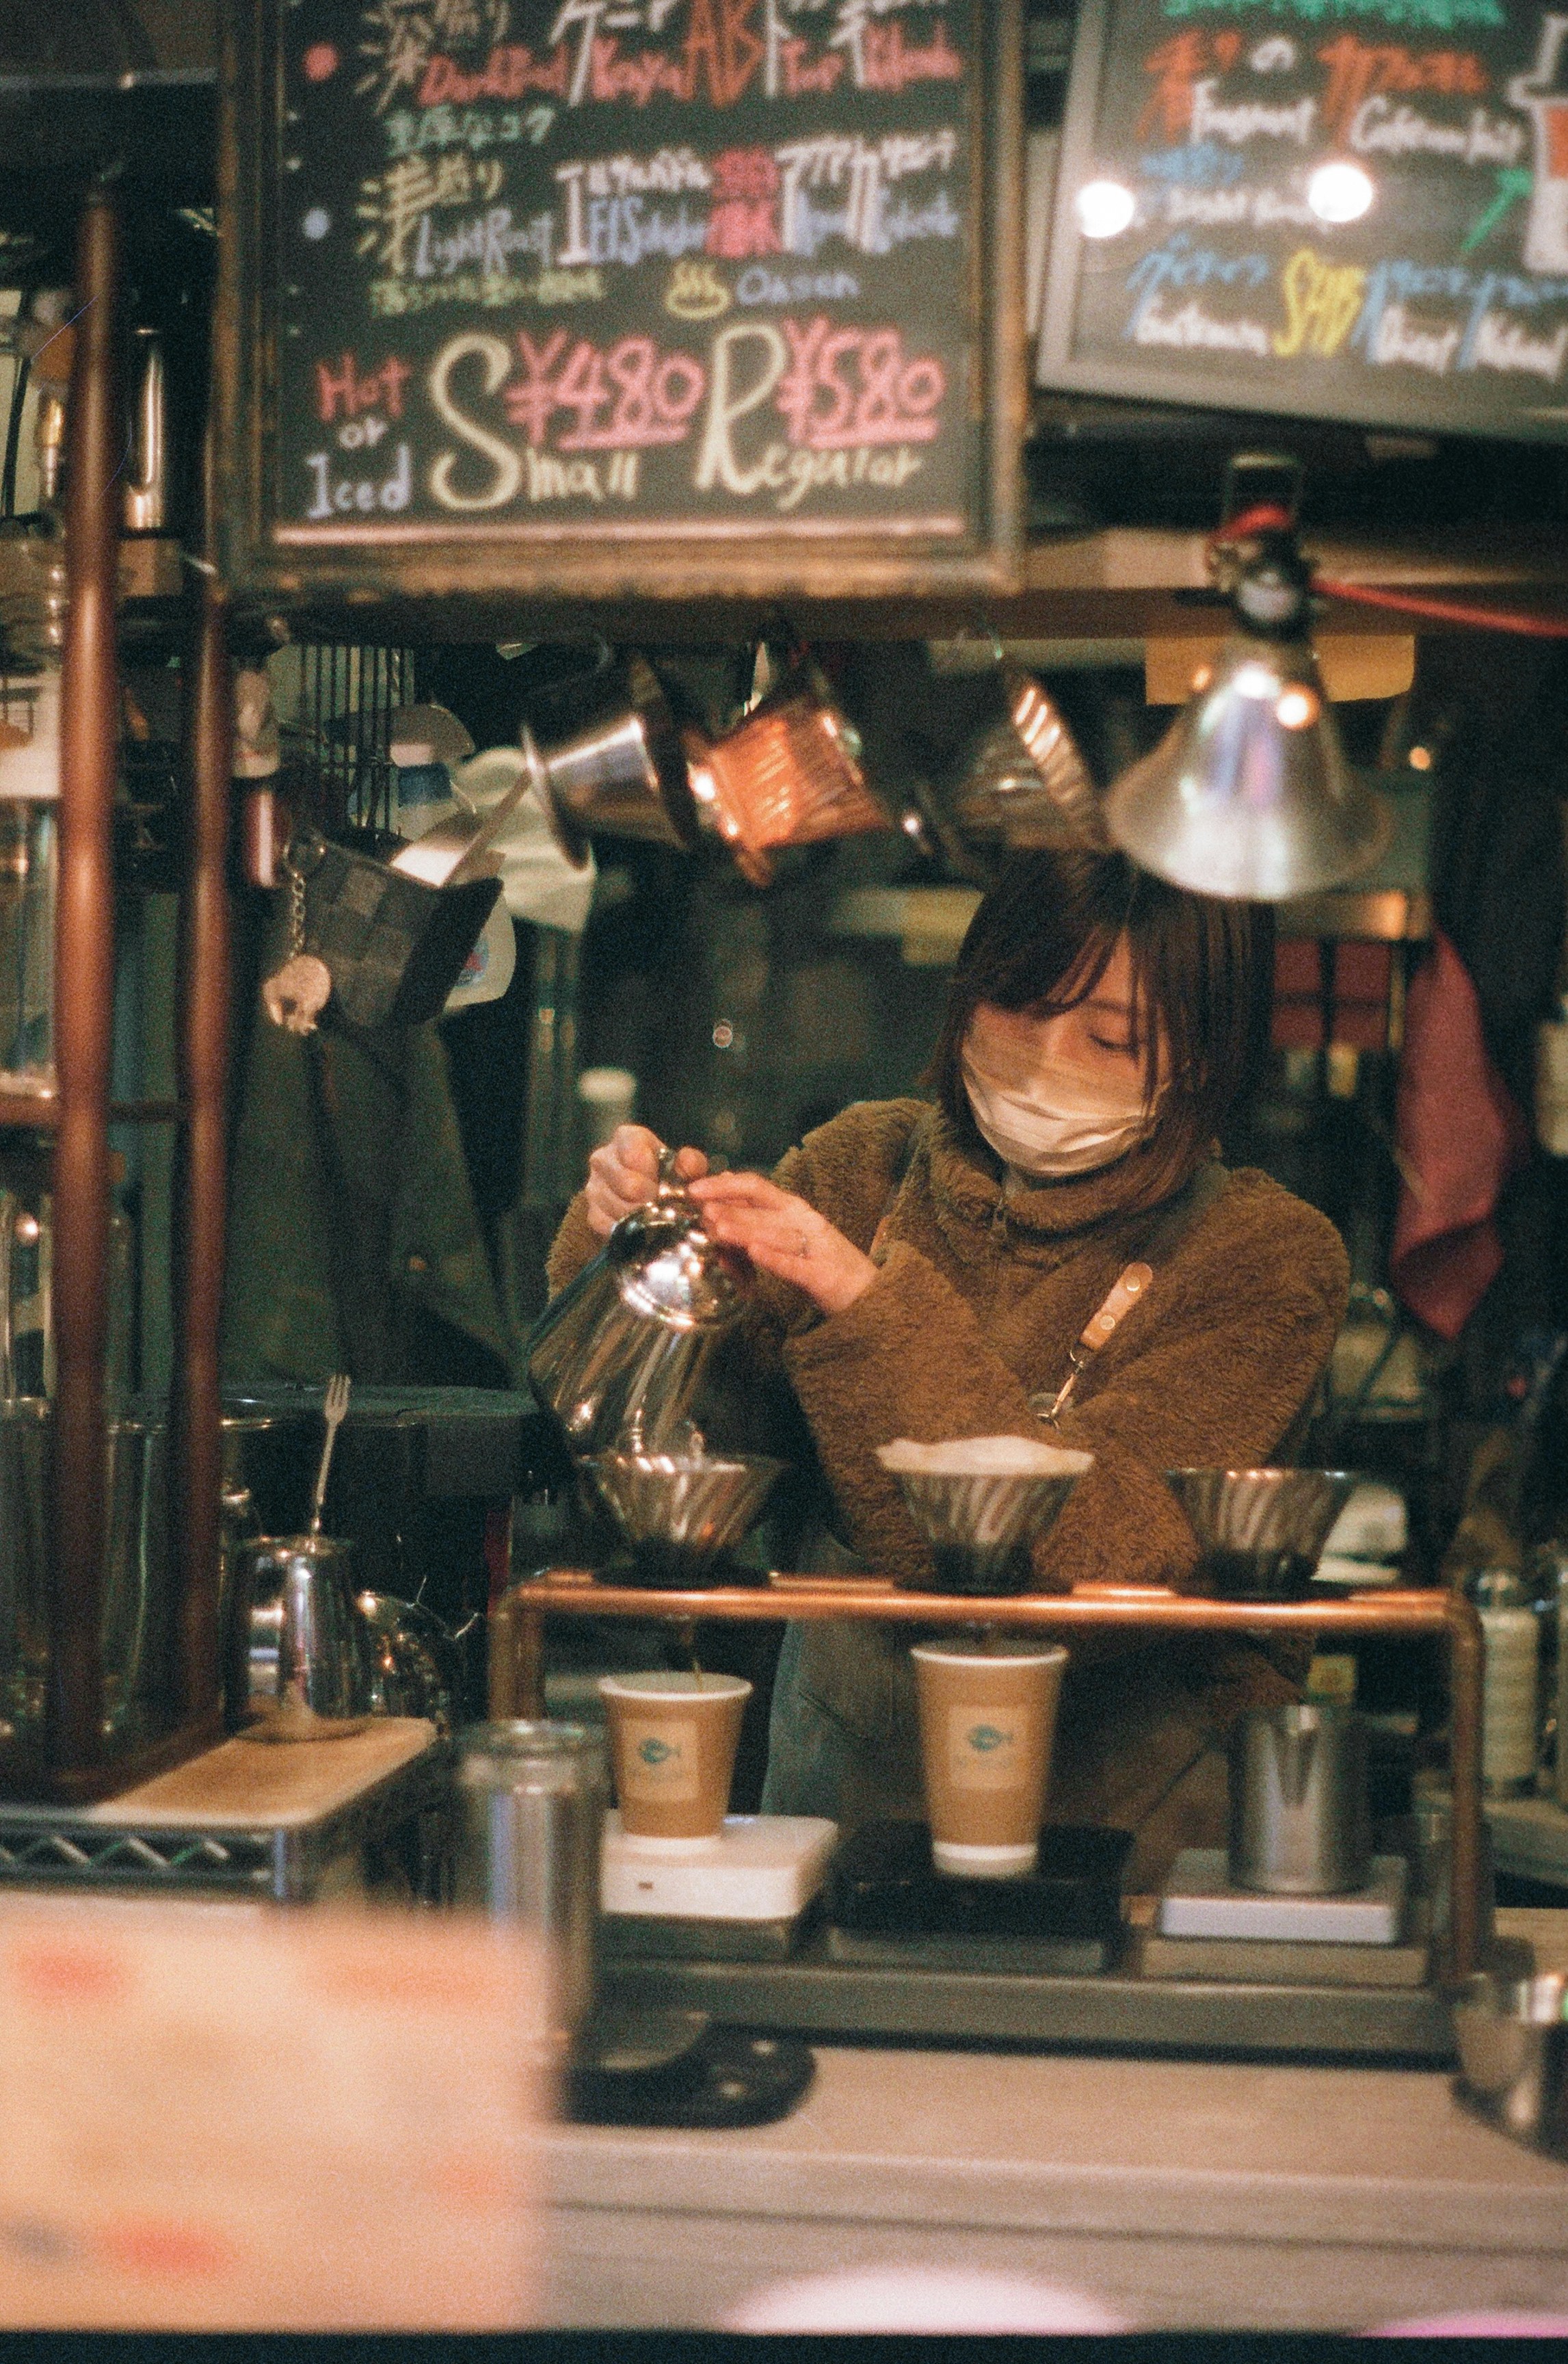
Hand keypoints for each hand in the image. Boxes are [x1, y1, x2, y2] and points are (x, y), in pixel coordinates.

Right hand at [584, 1125, 707, 1240]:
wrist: (648, 1195)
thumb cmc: (668, 1174)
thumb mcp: (685, 1165)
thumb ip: (691, 1162)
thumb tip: (688, 1165)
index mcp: (626, 1138)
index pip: (634, 1153)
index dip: (653, 1171)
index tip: (664, 1181)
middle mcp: (603, 1158)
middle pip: (628, 1184)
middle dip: (652, 1198)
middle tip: (664, 1204)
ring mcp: (593, 1186)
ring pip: (620, 1208)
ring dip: (643, 1216)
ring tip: (656, 1215)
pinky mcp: (592, 1213)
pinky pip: (612, 1227)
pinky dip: (631, 1230)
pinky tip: (642, 1225)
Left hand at [689, 1171, 876, 1316]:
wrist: (867, 1294)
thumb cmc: (820, 1264)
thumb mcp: (786, 1235)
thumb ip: (755, 1213)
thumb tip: (722, 1183)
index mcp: (793, 1209)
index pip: (756, 1187)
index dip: (724, 1186)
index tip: (694, 1189)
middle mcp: (804, 1221)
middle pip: (763, 1208)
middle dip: (731, 1208)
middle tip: (700, 1210)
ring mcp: (816, 1246)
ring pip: (776, 1234)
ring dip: (746, 1230)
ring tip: (717, 1229)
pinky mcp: (824, 1275)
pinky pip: (796, 1265)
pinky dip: (775, 1258)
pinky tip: (754, 1253)